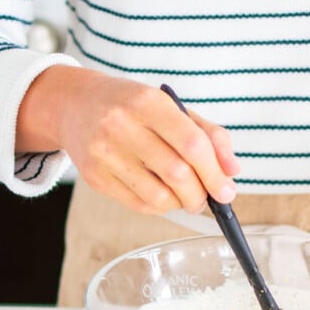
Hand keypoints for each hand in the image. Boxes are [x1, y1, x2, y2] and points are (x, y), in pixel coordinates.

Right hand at [16, 66, 239, 214]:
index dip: (215, 172)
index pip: (192, 144)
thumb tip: (232, 171)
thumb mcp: (171, 107)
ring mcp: (105, 154)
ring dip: (182, 203)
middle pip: (177, 174)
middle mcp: (122, 126)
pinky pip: (139, 204)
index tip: (227, 190)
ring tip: (187, 196)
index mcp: (148, 103)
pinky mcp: (95, 178)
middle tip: (209, 198)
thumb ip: (208, 135)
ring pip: (159, 195)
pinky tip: (164, 195)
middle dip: (201, 194)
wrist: (76, 105)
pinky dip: (161, 206)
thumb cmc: (133, 106)